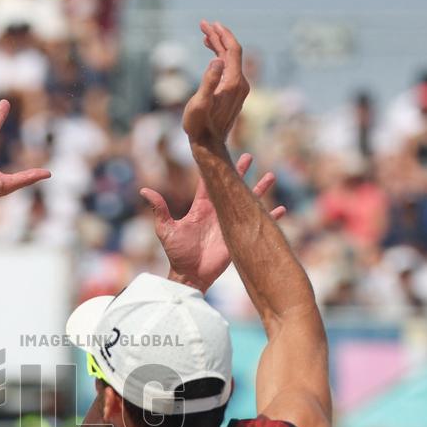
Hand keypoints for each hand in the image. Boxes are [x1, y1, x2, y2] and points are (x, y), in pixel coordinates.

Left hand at [141, 153, 286, 291]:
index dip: (216, 168)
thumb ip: (159, 209)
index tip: (222, 151)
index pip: (210, 183)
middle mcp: (218, 212)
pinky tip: (281, 210)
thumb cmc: (176, 253)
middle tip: (249, 156)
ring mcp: (229, 223)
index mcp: (202, 207)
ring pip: (247, 202)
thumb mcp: (166, 230)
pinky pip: (256, 224)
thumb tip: (144, 189)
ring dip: (259, 190)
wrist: (189, 275)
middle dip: (240, 172)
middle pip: (231, 187)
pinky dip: (269, 217)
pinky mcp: (238, 236)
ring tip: (271, 177)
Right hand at [183, 21, 249, 149]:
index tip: (211, 23)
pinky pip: (229, 69)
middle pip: (232, 52)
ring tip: (204, 36)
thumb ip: (209, 81)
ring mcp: (238, 88)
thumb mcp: (200, 103)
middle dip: (218, 36)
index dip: (222, 34)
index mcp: (233, 82)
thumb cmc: (200, 125)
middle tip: (203, 24)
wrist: (208, 145)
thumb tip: (216, 60)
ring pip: (230, 60)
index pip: (233, 50)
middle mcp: (240, 83)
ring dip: (218, 46)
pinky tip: (211, 56)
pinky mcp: (234, 93)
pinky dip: (220, 58)